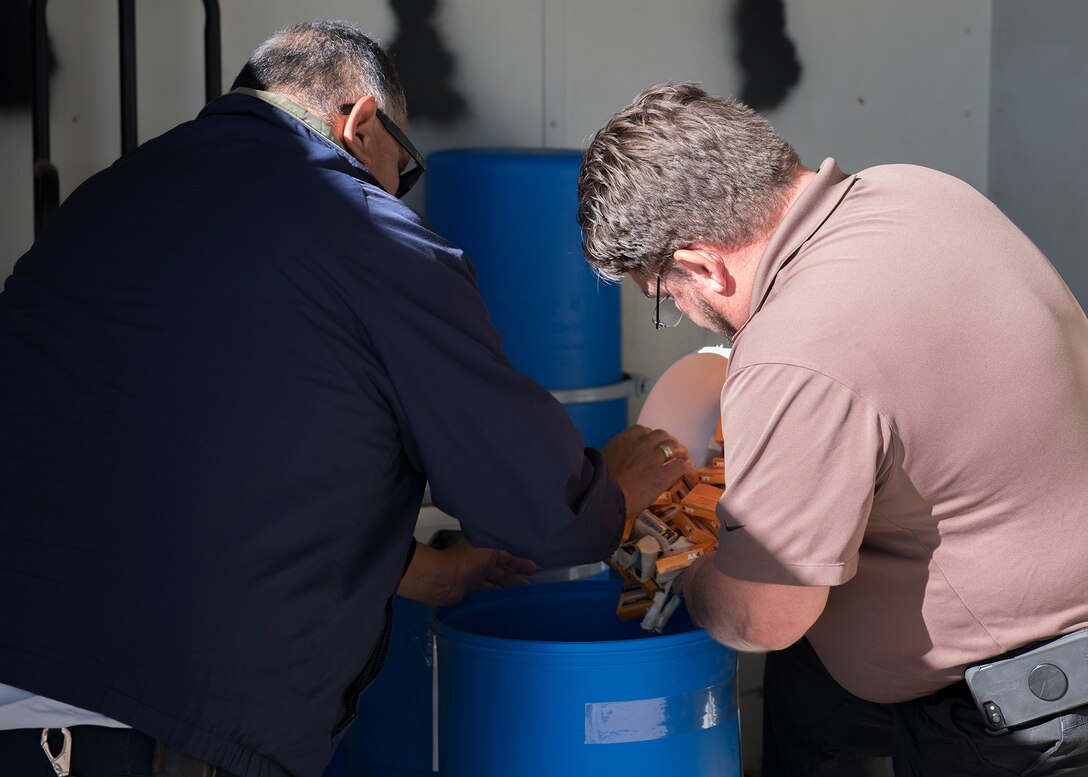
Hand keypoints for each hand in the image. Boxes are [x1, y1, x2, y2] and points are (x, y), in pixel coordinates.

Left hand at [397, 539, 536, 608]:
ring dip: (507, 589)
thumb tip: (514, 546)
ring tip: (520, 597)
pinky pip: (485, 594)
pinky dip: (494, 597)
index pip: (506, 555)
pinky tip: (503, 603)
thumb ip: (502, 550)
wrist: (441, 579)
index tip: (532, 567)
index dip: (519, 561)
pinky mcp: (467, 591)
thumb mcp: (488, 548)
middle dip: (515, 577)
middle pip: (501, 571)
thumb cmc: (462, 560)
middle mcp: (479, 562)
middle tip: (530, 586)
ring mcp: (473, 577)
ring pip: (494, 584)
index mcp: (484, 549)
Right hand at [601, 424, 696, 519]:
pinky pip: (681, 466)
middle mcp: (640, 444)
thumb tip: (609, 461)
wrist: (604, 498)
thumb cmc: (598, 484)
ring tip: (684, 457)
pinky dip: (687, 468)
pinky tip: (689, 472)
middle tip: (672, 449)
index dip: (651, 436)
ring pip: (674, 447)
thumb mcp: (600, 462)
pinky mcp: (663, 474)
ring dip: (680, 451)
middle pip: (662, 435)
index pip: (643, 430)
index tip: (653, 443)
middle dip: (668, 441)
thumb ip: (610, 457)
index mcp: (624, 440)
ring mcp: (653, 458)